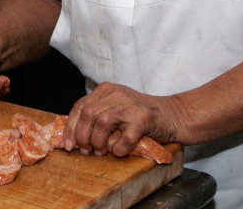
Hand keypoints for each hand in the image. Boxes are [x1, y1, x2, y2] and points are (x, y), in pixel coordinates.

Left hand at [63, 82, 179, 156]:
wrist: (174, 115)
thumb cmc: (141, 116)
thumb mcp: (116, 109)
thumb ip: (97, 115)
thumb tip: (74, 137)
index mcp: (106, 90)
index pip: (80, 107)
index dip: (71, 127)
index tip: (69, 145)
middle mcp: (117, 94)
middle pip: (88, 115)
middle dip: (82, 137)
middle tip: (86, 151)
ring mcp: (131, 105)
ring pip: (102, 124)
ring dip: (98, 143)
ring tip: (102, 152)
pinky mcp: (144, 119)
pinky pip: (124, 138)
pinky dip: (119, 149)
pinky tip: (120, 151)